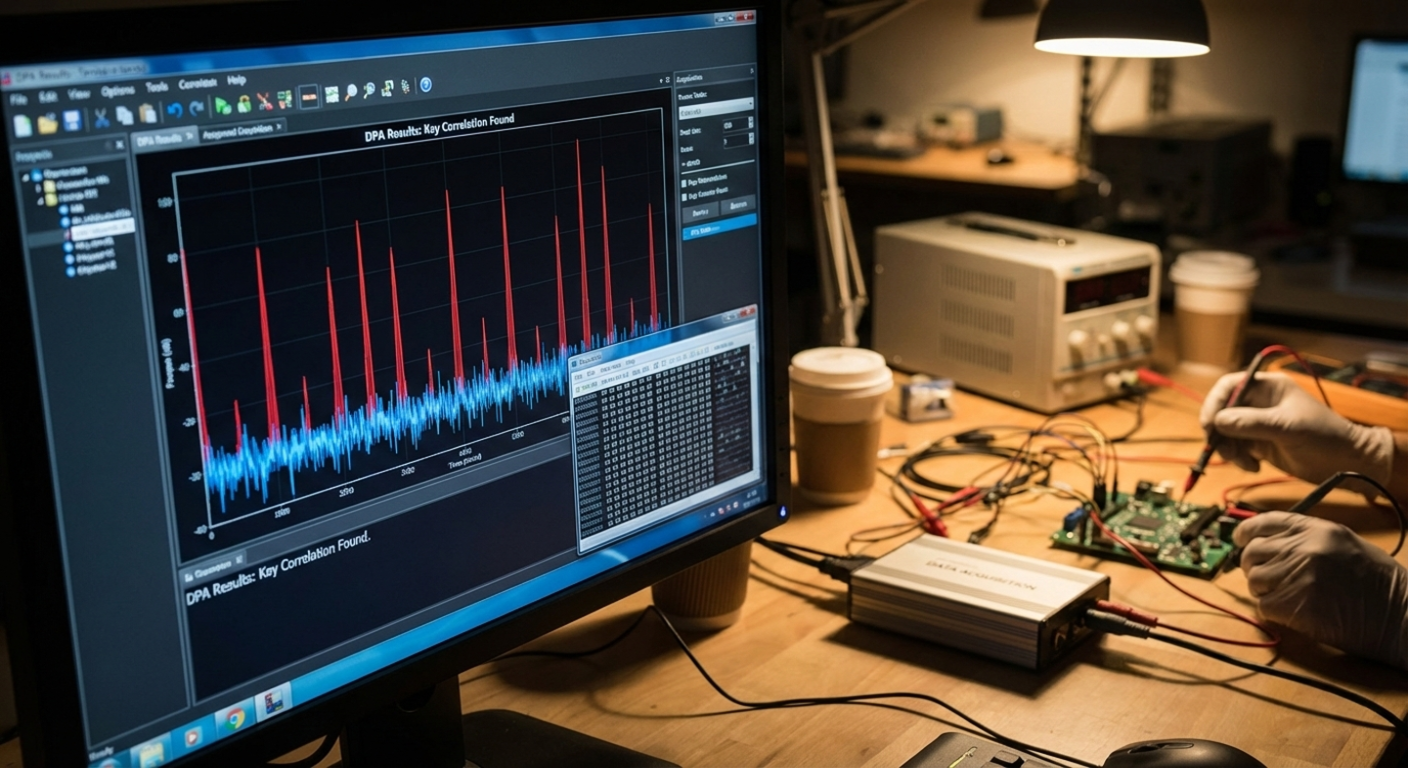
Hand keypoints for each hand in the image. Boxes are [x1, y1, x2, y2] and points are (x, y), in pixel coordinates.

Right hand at [1200, 372, 1392, 485]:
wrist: (1346, 463)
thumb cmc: (1325, 437)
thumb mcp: (1288, 427)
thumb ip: (1252, 423)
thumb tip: (1218, 422)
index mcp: (1267, 388)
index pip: (1228, 387)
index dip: (1214, 403)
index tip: (1209, 425)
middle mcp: (1258, 403)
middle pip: (1222, 412)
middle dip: (1219, 432)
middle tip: (1224, 451)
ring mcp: (1257, 424)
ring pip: (1225, 433)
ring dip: (1228, 449)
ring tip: (1245, 462)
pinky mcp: (1258, 443)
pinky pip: (1235, 448)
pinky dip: (1238, 459)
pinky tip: (1254, 466)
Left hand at [1235, 512, 1407, 668]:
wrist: (1402, 613)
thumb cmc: (1378, 583)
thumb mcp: (1345, 544)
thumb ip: (1306, 539)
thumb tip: (1268, 542)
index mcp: (1317, 529)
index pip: (1263, 522)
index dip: (1246, 532)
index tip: (1240, 540)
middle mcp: (1305, 548)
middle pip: (1253, 552)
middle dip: (1254, 566)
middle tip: (1267, 578)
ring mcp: (1299, 575)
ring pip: (1254, 580)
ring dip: (1264, 591)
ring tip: (1287, 596)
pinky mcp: (1296, 604)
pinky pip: (1264, 606)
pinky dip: (1273, 611)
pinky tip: (1294, 611)